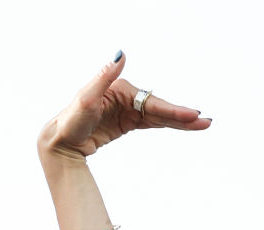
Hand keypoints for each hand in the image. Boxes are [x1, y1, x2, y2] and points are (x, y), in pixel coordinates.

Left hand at [39, 51, 210, 160]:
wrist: (59, 142)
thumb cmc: (69, 121)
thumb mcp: (85, 99)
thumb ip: (103, 77)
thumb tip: (120, 53)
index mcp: (120, 89)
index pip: (151, 102)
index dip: (172, 110)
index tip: (191, 116)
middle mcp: (126, 98)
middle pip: (159, 109)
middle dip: (181, 116)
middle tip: (204, 122)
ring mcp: (127, 111)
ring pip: (158, 116)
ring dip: (179, 121)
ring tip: (201, 126)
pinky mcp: (125, 123)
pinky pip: (150, 123)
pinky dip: (167, 125)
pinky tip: (183, 127)